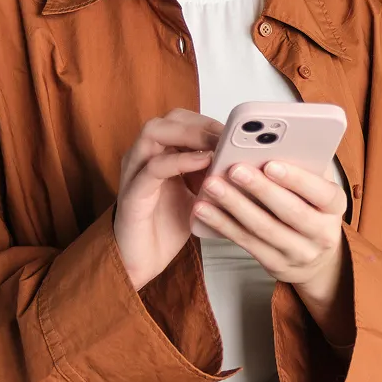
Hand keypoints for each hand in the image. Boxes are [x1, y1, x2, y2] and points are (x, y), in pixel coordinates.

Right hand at [114, 109, 221, 289]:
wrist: (142, 261)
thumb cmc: (166, 225)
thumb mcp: (198, 194)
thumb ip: (214, 175)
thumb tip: (249, 163)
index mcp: (159, 153)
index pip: (183, 120)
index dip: (209, 121)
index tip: (236, 132)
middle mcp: (143, 155)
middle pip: (169, 119)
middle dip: (202, 123)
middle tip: (230, 135)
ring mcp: (134, 171)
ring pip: (154, 132)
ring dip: (190, 134)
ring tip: (218, 144)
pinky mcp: (132, 193)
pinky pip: (153, 168)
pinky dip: (180, 160)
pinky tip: (203, 161)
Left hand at [193, 162, 353, 345]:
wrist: (317, 259)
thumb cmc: (313, 208)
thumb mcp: (318, 187)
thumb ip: (304, 165)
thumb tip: (275, 140)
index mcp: (335, 206)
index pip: (321, 193)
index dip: (297, 179)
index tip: (270, 163)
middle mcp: (322, 233)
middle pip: (290, 211)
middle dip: (259, 189)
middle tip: (234, 169)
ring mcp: (298, 253)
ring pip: (263, 229)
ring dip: (234, 205)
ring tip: (212, 185)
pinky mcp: (274, 264)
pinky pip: (246, 242)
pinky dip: (223, 224)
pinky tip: (204, 208)